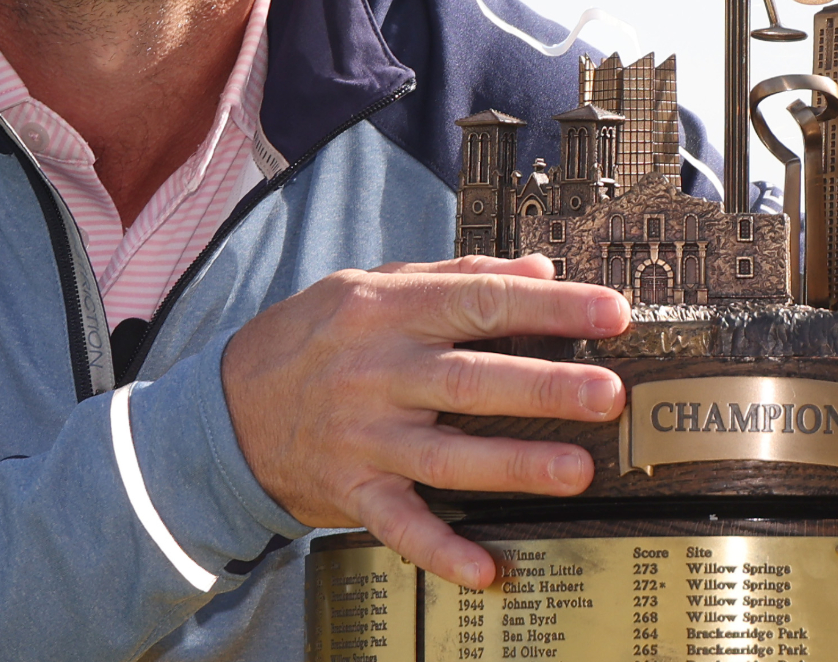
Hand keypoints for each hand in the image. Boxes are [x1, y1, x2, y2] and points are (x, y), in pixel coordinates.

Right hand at [221, 255, 629, 587]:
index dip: (551, 308)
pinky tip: (486, 569)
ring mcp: (363, 437)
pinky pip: (400, 526)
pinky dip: (441, 551)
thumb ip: (455, 274)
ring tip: (575, 472)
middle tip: (608, 394)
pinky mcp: (351, 492)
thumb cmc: (312, 337)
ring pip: (446, 456)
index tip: (612, 314)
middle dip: (544, 387)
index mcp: (386, 309)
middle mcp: (376, 372)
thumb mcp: (369, 284)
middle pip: (470, 380)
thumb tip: (539, 269)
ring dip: (512, 465)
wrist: (225, 407)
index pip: (480, 301)